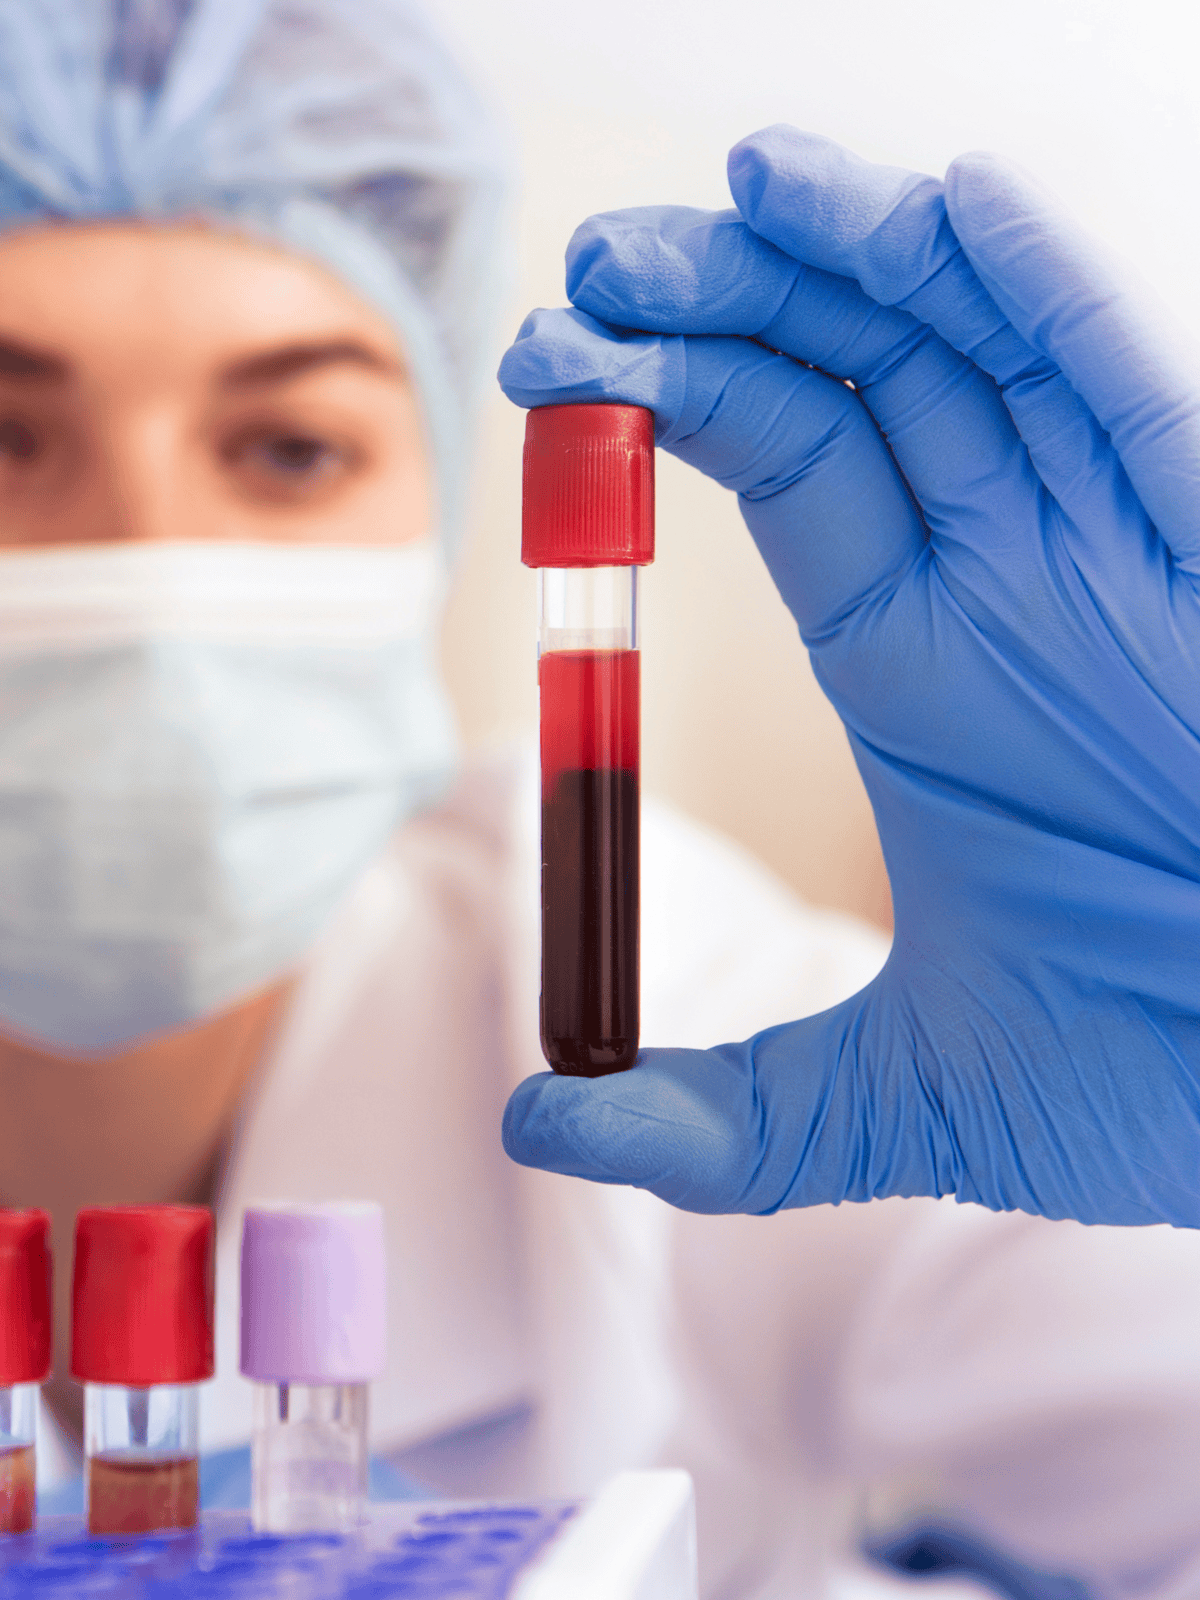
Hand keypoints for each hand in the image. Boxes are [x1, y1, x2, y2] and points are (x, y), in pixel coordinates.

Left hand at [496, 127, 1199, 1225]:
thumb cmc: (1153, 1079)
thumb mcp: (902, 1102)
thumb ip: (723, 1119)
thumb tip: (538, 1125)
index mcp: (920, 661)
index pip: (778, 464)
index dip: (662, 401)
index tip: (546, 365)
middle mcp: (1010, 577)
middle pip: (854, 372)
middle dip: (729, 295)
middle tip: (599, 256)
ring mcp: (1118, 549)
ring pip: (978, 343)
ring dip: (861, 250)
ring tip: (740, 184)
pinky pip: (1134, 388)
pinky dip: (1045, 295)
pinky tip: (947, 213)